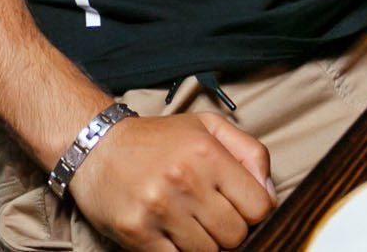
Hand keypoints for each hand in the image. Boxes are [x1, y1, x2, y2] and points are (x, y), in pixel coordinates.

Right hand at [70, 112, 274, 251]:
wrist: (96, 147)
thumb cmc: (158, 140)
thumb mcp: (208, 128)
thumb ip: (249, 152)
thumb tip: (270, 191)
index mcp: (207, 153)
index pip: (259, 207)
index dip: (254, 213)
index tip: (239, 208)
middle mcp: (185, 179)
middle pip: (235, 235)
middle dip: (229, 231)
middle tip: (210, 217)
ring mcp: (159, 208)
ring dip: (203, 244)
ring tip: (187, 222)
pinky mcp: (136, 232)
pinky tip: (170, 235)